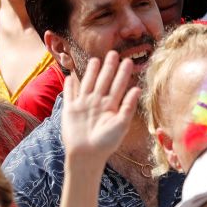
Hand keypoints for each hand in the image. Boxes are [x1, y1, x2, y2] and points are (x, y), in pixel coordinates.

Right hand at [61, 51, 139, 167]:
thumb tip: (137, 89)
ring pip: (88, 83)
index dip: (122, 73)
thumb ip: (128, 106)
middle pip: (104, 81)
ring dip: (91, 72)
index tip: (127, 60)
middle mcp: (98, 103)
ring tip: (95, 59)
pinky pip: (69, 94)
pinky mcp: (70, 108)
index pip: (118, 86)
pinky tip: (71, 76)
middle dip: (109, 67)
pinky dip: (70, 85)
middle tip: (114, 53)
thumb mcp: (121, 125)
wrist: (87, 154)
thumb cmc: (106, 143)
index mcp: (111, 107)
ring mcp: (84, 104)